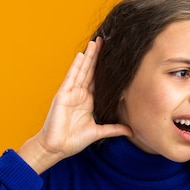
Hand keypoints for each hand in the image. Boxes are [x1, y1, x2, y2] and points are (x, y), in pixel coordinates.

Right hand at [18, 37, 132, 173]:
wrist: (57, 147)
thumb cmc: (73, 141)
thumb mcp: (98, 132)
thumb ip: (114, 129)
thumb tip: (131, 131)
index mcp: (88, 102)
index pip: (99, 82)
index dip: (106, 70)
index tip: (114, 58)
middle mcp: (80, 95)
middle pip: (91, 72)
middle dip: (98, 57)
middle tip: (106, 41)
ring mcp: (71, 93)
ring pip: (82, 71)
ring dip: (89, 57)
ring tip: (95, 42)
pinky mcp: (63, 95)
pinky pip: (71, 78)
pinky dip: (76, 66)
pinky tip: (81, 55)